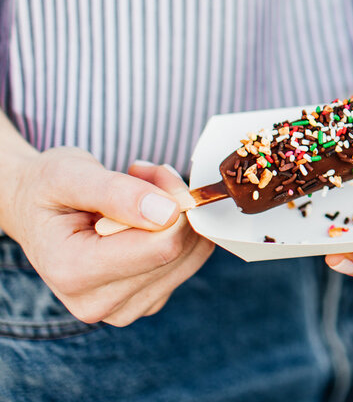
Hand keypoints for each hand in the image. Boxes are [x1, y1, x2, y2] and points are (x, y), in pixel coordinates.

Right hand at [0, 151, 213, 325]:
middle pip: (179, 252)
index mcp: (73, 273)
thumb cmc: (48, 189)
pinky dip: (179, 231)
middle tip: (144, 177)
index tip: (151, 173)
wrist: (33, 210)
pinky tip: (146, 218)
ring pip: (191, 257)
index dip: (172, 202)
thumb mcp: (69, 175)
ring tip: (141, 195)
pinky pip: (189, 262)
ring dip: (179, 217)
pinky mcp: (146, 301)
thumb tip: (168, 213)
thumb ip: (116, 192)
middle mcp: (98, 303)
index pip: (162, 246)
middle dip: (174, 205)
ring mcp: (124, 308)